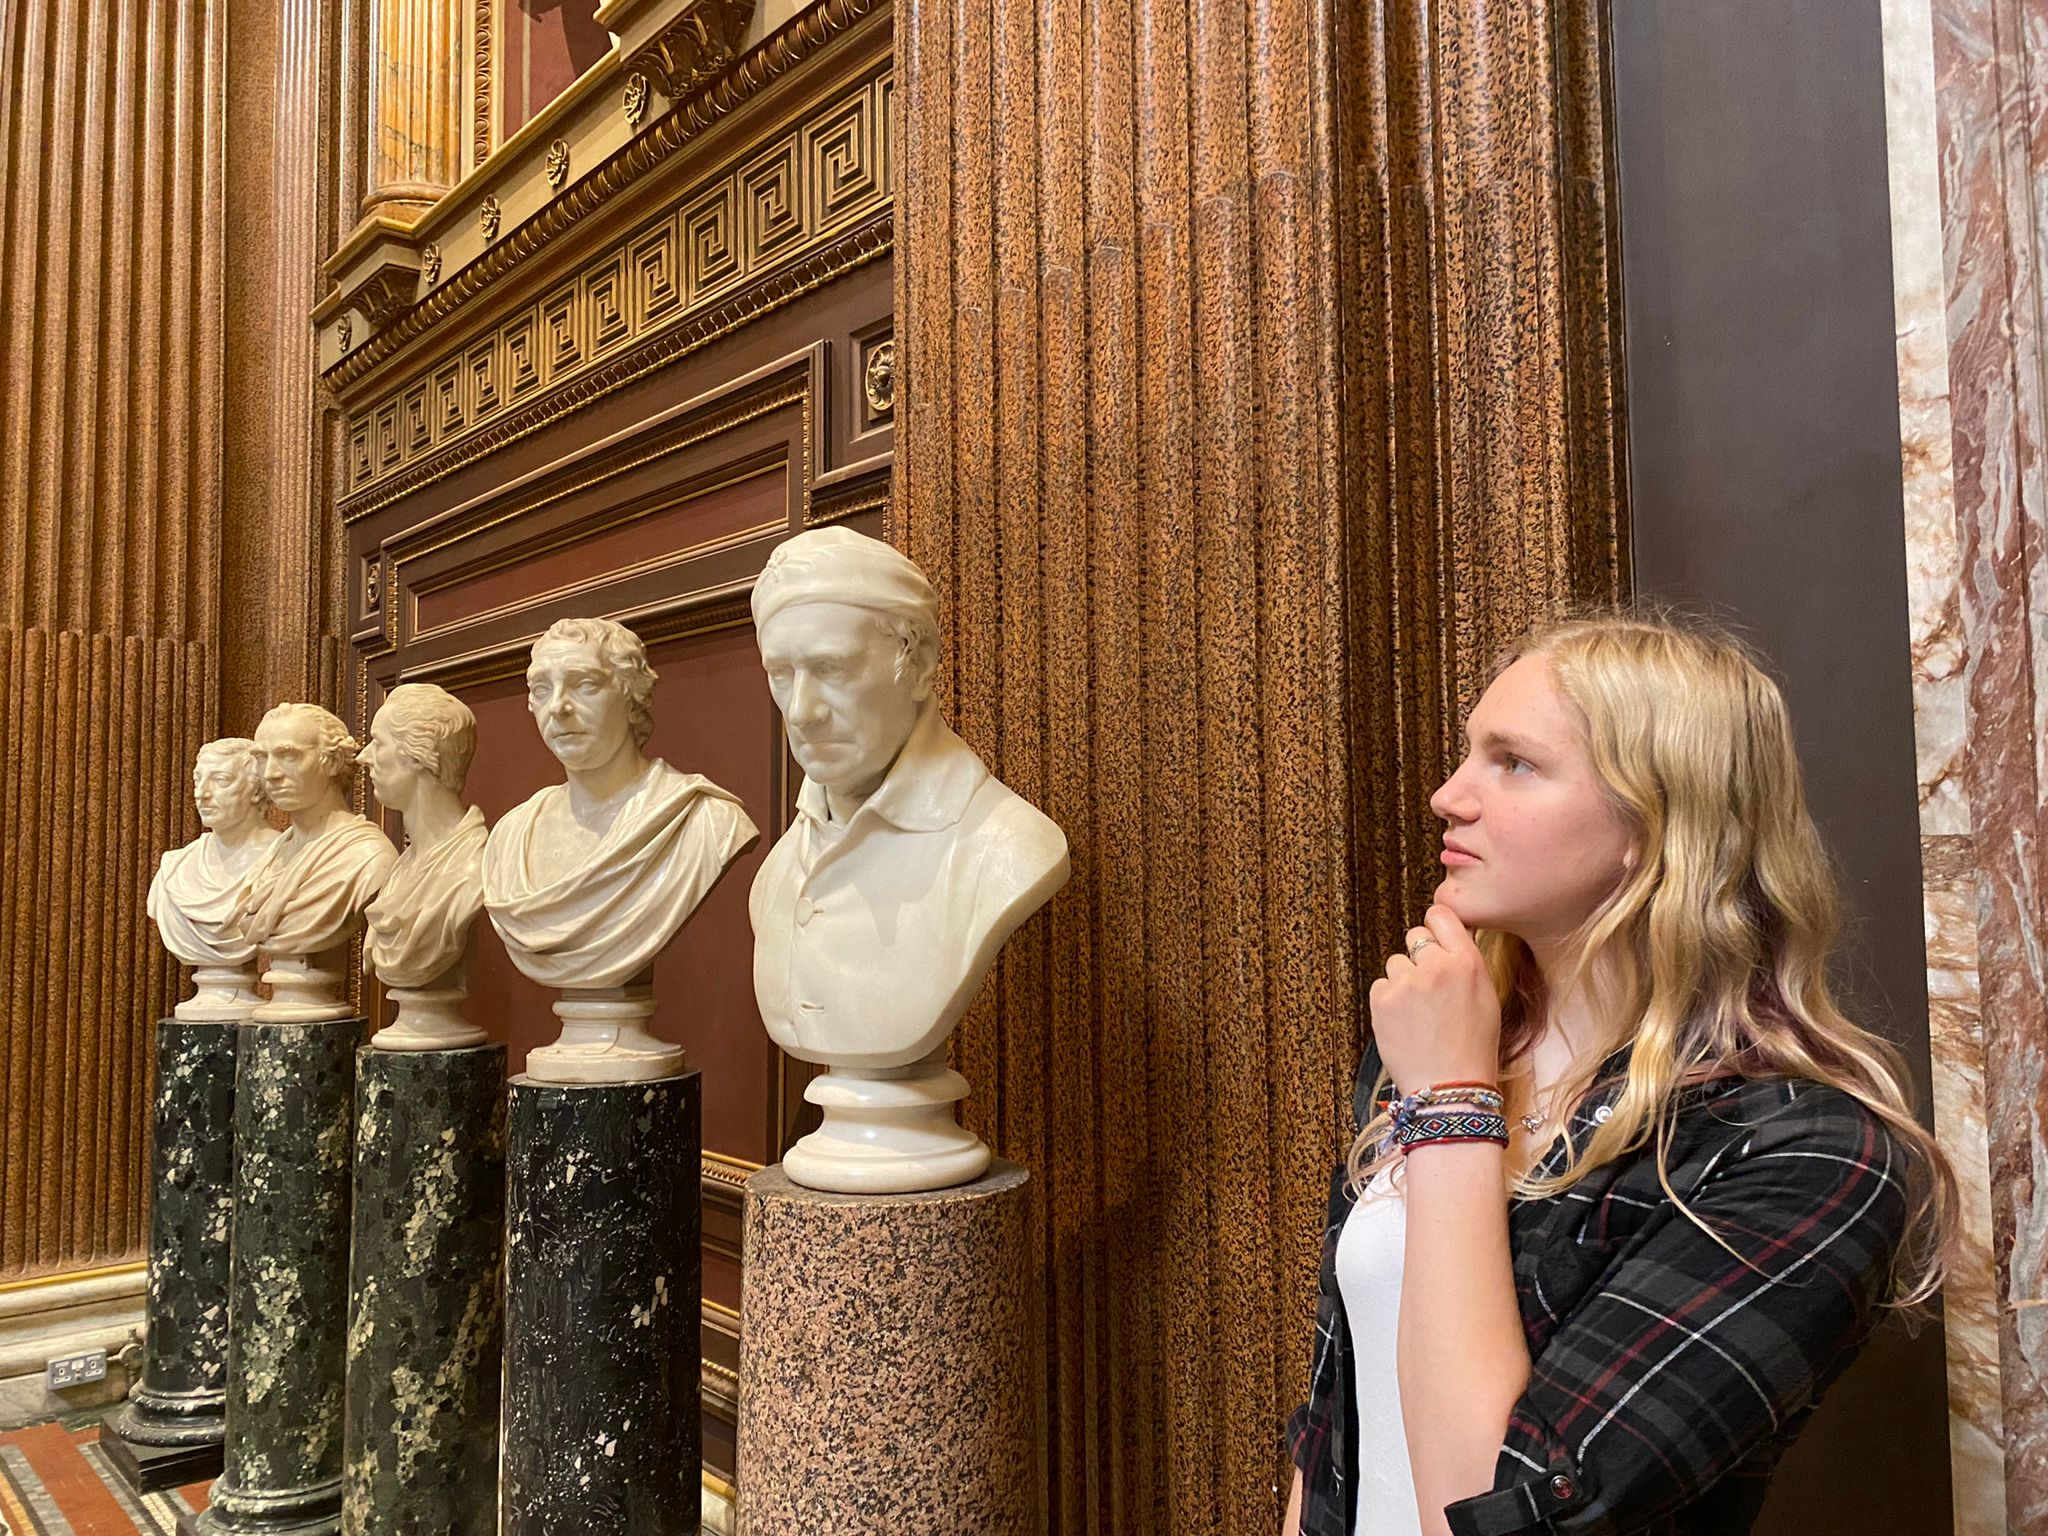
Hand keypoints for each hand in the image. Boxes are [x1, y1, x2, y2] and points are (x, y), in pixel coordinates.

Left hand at [1369, 904, 1500, 1093]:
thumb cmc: (1473, 1048)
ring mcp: (1407, 982)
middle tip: (1427, 987)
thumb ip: (1465, 963)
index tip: (1434, 938)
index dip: (1435, 927)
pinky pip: (1380, 986)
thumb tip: (1449, 937)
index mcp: (1467, 962)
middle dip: (1418, 956)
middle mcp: (1436, 966)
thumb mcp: (1485, 997)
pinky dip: (1388, 1001)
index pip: (1440, 915)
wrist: (1451, 1088)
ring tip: (1418, 1013)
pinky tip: (1404, 1023)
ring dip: (1403, 981)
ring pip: (1395, 963)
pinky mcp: (1382, 1000)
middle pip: (1415, 936)